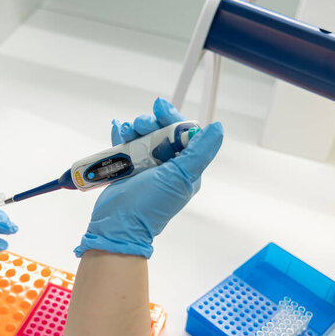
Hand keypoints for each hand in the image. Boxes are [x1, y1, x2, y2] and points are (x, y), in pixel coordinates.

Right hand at [74, 98, 222, 257]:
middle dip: (151, 122)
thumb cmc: (148, 207)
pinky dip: (121, 135)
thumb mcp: (180, 177)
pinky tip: (117, 128)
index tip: (161, 110)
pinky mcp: (127, 169)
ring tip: (126, 131)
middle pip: (162, 132)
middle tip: (141, 123)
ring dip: (134, 128)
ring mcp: (145, 167)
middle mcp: (166, 166)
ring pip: (143, 136)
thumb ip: (200, 152)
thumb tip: (217, 129)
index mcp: (184, 169)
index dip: (173, 119)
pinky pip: (125, 145)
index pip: (184, 134)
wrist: (117, 225)